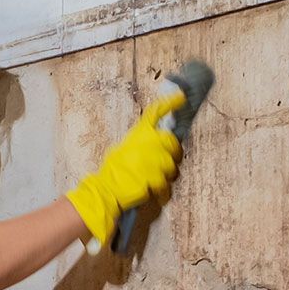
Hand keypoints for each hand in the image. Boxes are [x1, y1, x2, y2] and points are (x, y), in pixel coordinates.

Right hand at [65, 88, 184, 246]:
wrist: (107, 190)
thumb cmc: (113, 171)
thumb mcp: (122, 149)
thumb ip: (139, 144)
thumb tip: (152, 145)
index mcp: (138, 135)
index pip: (155, 113)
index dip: (169, 103)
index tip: (181, 97)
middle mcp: (148, 144)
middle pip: (172, 142)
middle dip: (172, 152)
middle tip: (163, 162)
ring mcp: (154, 161)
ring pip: (172, 166)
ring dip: (165, 174)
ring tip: (151, 179)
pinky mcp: (156, 179)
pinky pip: (166, 184)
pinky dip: (161, 191)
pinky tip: (153, 192)